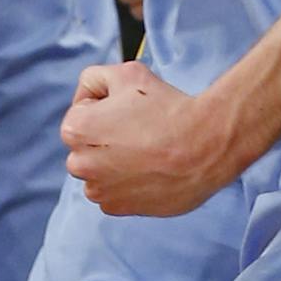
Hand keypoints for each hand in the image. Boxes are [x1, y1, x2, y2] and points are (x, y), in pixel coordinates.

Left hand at [61, 61, 239, 215]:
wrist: (204, 145)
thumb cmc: (167, 108)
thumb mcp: (127, 72)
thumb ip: (95, 78)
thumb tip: (88, 93)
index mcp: (75, 129)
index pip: (81, 112)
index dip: (107, 105)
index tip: (130, 109)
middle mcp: (80, 164)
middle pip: (87, 144)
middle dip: (106, 136)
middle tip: (140, 128)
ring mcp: (99, 190)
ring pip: (100, 170)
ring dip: (115, 162)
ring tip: (148, 150)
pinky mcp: (119, 208)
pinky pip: (115, 193)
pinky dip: (128, 183)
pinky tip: (151, 169)